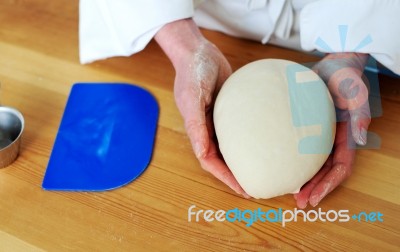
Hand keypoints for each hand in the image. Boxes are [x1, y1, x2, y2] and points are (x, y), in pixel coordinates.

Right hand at [155, 19, 248, 196]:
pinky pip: (241, 130)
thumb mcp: (191, 97)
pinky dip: (251, 139)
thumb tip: (201, 153)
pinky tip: (266, 142)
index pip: (211, 162)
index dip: (226, 178)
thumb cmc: (192, 72)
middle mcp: (208, 129)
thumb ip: (195, 124)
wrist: (199, 51)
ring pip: (233, 147)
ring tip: (265, 169)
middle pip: (223, 159)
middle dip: (238, 175)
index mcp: (197, 130)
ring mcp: (219, 120)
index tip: (244, 190)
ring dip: (245, 160)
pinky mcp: (229, 110)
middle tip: (259, 186)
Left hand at [295, 52, 370, 207]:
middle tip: (298, 202)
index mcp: (345, 138)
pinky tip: (278, 165)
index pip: (339, 169)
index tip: (314, 199)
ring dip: (302, 179)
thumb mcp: (357, 94)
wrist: (333, 63)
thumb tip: (361, 140)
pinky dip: (291, 159)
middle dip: (313, 189)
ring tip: (287, 192)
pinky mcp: (305, 127)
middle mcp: (332, 140)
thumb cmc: (347, 77)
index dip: (328, 186)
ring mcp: (319, 135)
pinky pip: (298, 147)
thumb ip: (360, 116)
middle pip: (324, 172)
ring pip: (311, 163)